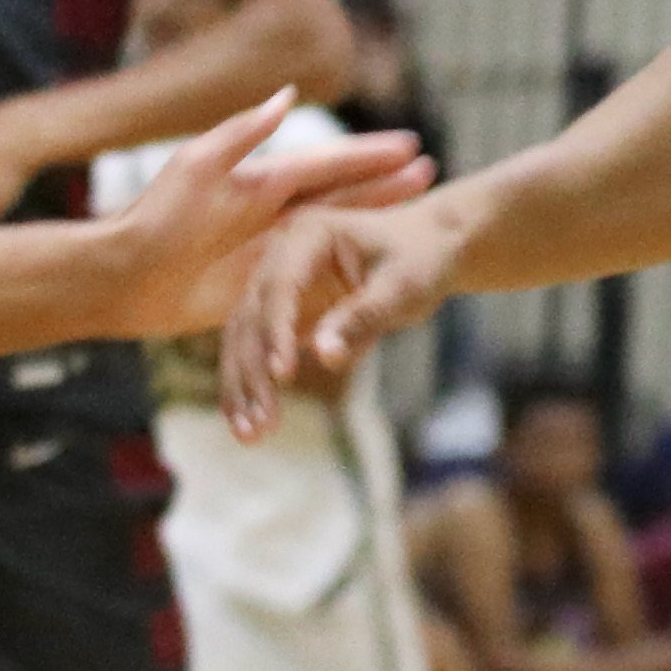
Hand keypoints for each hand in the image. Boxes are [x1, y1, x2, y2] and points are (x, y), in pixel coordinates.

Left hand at [81, 94, 430, 349]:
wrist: (122, 278)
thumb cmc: (154, 221)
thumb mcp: (197, 168)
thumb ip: (243, 134)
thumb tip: (289, 95)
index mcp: (261, 181)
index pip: (328, 165)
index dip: (370, 156)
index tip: (412, 144)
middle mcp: (270, 211)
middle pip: (342, 193)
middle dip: (385, 181)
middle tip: (430, 170)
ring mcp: (269, 249)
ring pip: (336, 231)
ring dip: (375, 216)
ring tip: (414, 207)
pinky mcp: (262, 286)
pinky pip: (314, 276)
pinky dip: (345, 270)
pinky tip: (373, 270)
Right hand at [220, 191, 468, 440]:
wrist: (427, 249)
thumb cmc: (420, 261)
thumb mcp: (401, 287)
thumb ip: (362, 318)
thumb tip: (324, 355)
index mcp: (308, 235)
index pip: (281, 287)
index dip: (277, 332)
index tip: (282, 376)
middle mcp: (280, 254)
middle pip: (251, 316)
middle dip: (253, 372)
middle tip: (261, 423)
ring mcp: (275, 283)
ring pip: (243, 338)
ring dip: (243, 386)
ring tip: (251, 435)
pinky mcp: (280, 312)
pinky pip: (255, 350)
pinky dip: (252, 385)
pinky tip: (250, 423)